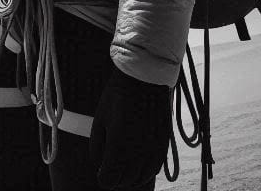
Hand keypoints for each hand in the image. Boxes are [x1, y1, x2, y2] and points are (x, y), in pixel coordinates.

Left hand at [90, 63, 171, 187]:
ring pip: (141, 178)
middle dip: (115, 180)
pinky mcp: (163, 145)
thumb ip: (97, 145)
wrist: (144, 79)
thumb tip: (98, 165)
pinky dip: (144, 172)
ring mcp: (153, 149)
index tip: (100, 173)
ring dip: (130, 179)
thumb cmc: (116, 96)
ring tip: (121, 173)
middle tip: (108, 173)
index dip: (103, 178)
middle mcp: (137, 151)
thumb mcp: (100, 118)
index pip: (110, 178)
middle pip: (125, 181)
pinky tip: (136, 167)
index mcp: (118, 144)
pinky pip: (154, 169)